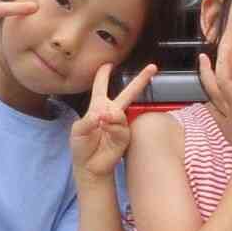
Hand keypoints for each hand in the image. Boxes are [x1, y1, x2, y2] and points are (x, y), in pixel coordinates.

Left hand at [70, 63, 152, 180]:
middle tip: (152, 67)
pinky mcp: (124, 136)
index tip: (108, 64)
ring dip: (111, 116)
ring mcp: (119, 124)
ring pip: (120, 113)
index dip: (103, 75)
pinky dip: (112, 127)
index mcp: (97, 107)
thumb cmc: (81, 146)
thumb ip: (88, 120)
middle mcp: (111, 112)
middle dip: (140, 80)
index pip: (101, 87)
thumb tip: (103, 114)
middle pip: (128, 93)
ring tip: (101, 122)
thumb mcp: (78, 130)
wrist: (89, 166)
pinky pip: (121, 127)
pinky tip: (105, 129)